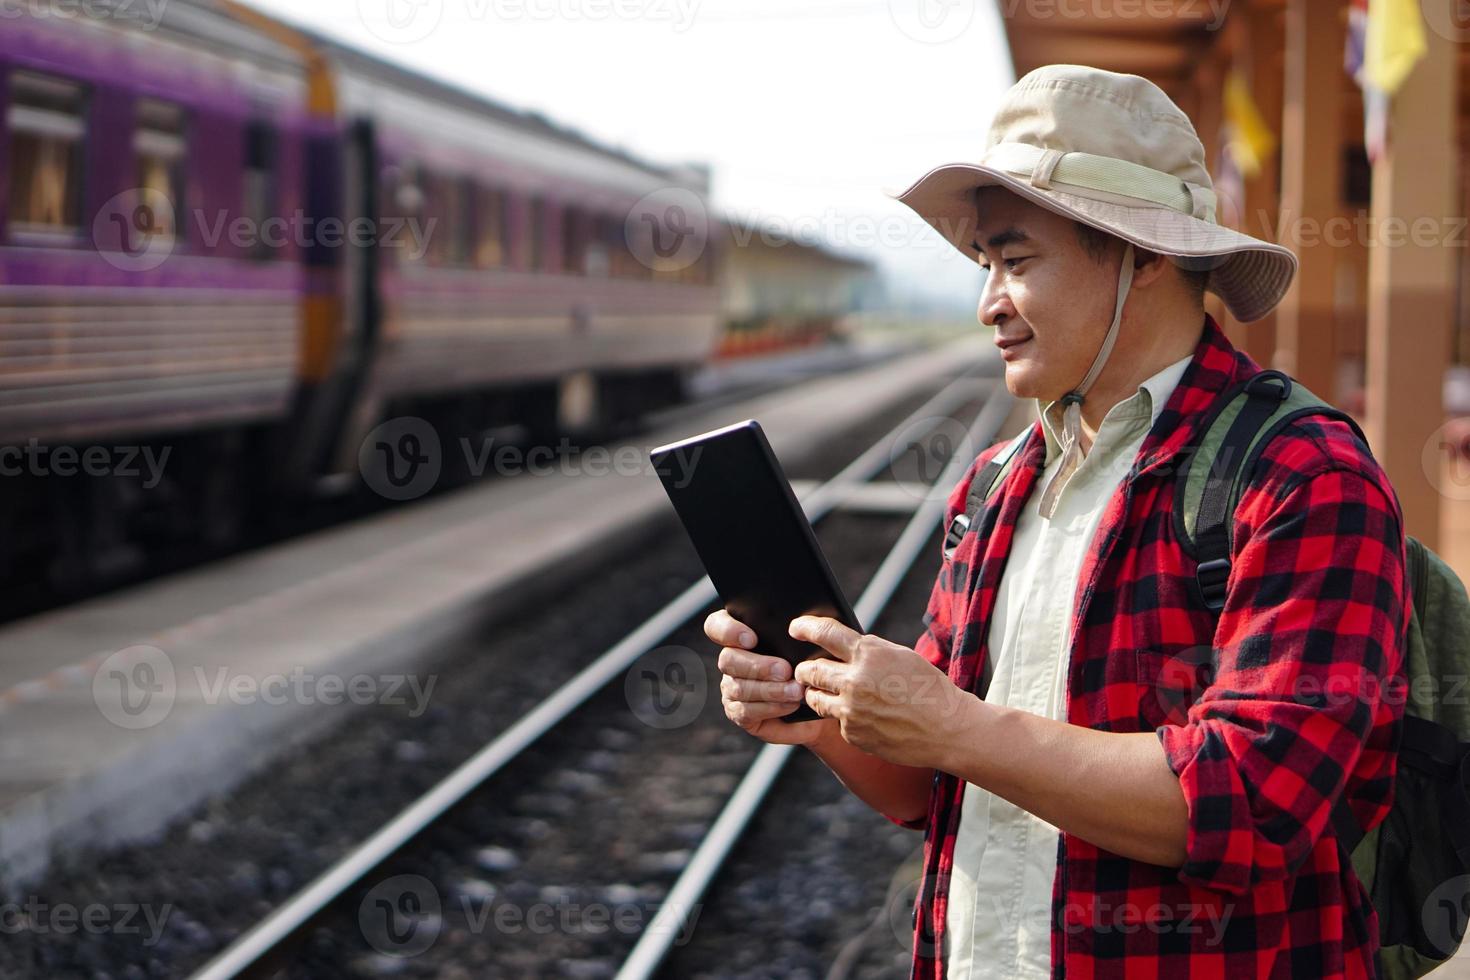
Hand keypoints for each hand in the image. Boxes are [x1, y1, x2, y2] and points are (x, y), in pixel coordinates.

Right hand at [705, 608, 834, 745]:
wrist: (822, 698)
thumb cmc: (812, 662)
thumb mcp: (806, 643)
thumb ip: (797, 631)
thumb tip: (802, 625)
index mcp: (739, 634)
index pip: (716, 626)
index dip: (728, 631)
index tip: (752, 639)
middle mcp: (731, 661)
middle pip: (727, 659)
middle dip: (758, 666)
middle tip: (785, 670)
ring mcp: (731, 688)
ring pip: (738, 688)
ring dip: (770, 690)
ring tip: (796, 691)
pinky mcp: (739, 713)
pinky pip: (746, 711)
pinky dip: (771, 708)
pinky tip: (790, 705)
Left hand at [789, 615, 976, 767]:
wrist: (948, 729)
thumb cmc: (928, 688)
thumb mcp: (900, 656)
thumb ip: (868, 651)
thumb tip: (840, 648)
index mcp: (869, 654)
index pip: (825, 633)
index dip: (805, 628)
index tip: (795, 628)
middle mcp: (855, 681)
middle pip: (810, 670)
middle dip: (804, 669)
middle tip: (803, 669)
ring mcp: (851, 710)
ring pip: (815, 698)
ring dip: (816, 693)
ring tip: (825, 692)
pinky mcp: (852, 734)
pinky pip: (836, 721)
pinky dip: (844, 717)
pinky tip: (863, 717)